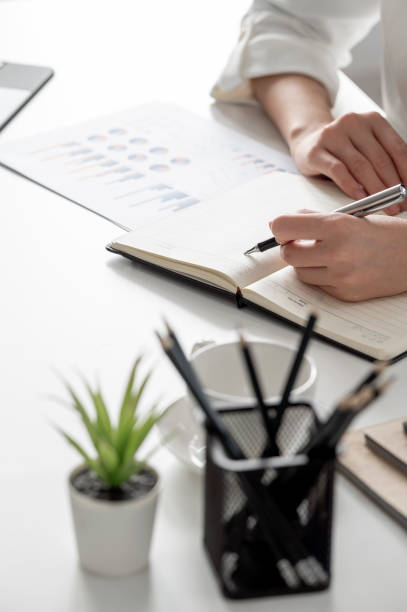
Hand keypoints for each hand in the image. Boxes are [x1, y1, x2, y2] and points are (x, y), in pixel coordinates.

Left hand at [271, 211, 406, 300]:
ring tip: (323, 254)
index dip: (279, 228)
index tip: (283, 229)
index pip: (284, 227)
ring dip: (305, 263)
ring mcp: (341, 276)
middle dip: (290, 247)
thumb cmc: (384, 233)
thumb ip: (314, 219)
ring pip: (300, 272)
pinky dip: (321, 276)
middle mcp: (337, 252)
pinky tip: (338, 267)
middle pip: (288, 254)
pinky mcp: (345, 294)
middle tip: (302, 242)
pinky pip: (318, 285)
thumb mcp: (350, 216)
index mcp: (337, 226)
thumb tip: (279, 223)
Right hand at [290, 112, 406, 214]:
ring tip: (383, 205)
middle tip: (398, 205)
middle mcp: (354, 122)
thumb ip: (384, 158)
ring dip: (374, 189)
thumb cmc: (343, 149)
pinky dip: (350, 185)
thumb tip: (405, 188)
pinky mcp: (316, 150)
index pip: (397, 148)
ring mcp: (333, 135)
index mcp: (373, 120)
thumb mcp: (366, 146)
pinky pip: (337, 170)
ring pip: (360, 165)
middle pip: (379, 158)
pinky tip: (359, 197)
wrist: (308, 141)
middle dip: (392, 186)